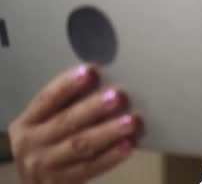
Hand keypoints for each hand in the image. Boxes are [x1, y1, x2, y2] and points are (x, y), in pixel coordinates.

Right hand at [8, 64, 141, 183]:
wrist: (34, 182)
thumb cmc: (46, 142)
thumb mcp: (44, 123)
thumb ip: (65, 105)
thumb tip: (101, 81)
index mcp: (27, 122)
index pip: (47, 99)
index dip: (68, 84)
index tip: (91, 70)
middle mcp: (32, 143)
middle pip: (66, 121)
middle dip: (94, 107)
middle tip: (118, 95)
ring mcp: (46, 165)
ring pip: (80, 145)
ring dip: (108, 131)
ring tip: (131, 120)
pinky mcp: (63, 182)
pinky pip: (90, 168)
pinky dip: (110, 156)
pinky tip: (127, 145)